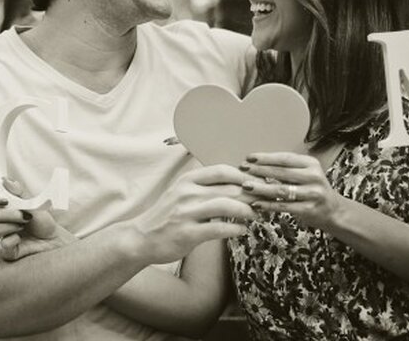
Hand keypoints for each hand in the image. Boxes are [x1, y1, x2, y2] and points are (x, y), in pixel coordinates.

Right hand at [0, 178, 75, 260]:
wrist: (54, 237)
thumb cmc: (41, 220)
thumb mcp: (32, 203)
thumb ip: (18, 193)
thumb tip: (6, 180)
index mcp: (1, 210)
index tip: (4, 201)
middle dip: (10, 213)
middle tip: (25, 215)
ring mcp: (1, 238)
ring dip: (11, 226)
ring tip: (23, 226)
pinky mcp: (7, 252)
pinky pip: (2, 245)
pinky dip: (13, 239)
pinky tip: (20, 238)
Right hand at [126, 165, 258, 263]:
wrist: (141, 238)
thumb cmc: (167, 216)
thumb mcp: (182, 193)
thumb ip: (206, 188)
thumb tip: (239, 184)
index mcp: (187, 180)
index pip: (223, 171)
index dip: (245, 176)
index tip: (260, 183)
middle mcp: (187, 192)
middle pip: (229, 188)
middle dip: (253, 194)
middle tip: (268, 200)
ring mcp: (186, 213)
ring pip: (226, 205)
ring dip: (247, 210)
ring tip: (256, 215)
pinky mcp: (187, 233)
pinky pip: (218, 229)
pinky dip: (235, 229)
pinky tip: (242, 230)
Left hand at [239, 152, 344, 230]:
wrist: (334, 211)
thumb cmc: (313, 189)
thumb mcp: (306, 173)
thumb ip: (287, 168)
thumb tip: (256, 163)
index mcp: (311, 164)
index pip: (285, 158)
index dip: (265, 158)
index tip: (249, 158)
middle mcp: (313, 177)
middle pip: (281, 172)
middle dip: (259, 170)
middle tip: (242, 170)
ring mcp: (312, 194)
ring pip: (281, 189)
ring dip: (261, 188)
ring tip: (245, 186)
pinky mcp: (309, 209)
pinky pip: (284, 206)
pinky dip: (268, 205)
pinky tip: (256, 203)